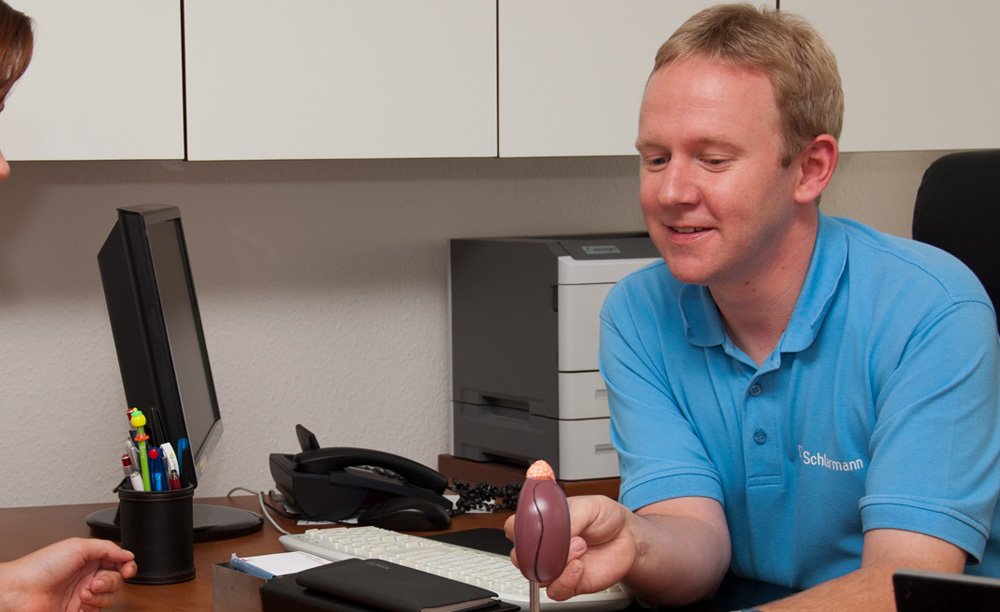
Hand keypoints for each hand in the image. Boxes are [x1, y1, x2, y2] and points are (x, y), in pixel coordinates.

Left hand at [0, 537, 136, 611]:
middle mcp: (88, 576)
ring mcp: (84, 595)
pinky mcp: (79, 611)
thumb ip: (107, 547)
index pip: (118, 561)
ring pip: (110, 598)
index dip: (127, 566)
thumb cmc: (42, 566)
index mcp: (89, 558)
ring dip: (100, 596)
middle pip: (117, 580)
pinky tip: (81, 604)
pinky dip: (93, 608)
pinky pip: (98, 611)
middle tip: (94, 582)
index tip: (128, 570)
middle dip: (109, 582)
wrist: (22, 592)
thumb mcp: (78, 546)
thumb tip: (128, 554)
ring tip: (84, 594)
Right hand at [505, 494, 636, 600]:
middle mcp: (544, 545)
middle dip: (535, 550)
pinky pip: (555, 590)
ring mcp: (555, 565)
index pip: (514, 527)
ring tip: (579, 547)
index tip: (532, 525)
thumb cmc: (605, 517)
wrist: (628, 537)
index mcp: (542, 521)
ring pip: (536, 575)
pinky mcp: (569, 583)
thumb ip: (569, 518)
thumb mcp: (588, 506)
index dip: (517, 528)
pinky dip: (565, 580)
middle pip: (519, 556)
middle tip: (556, 540)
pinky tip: (579, 566)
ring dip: (557, 563)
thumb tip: (554, 533)